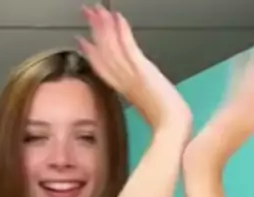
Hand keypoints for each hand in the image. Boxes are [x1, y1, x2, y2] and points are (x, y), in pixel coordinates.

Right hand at [78, 5, 191, 135]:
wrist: (172, 128)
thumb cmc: (167, 125)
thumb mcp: (151, 109)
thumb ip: (144, 98)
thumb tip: (144, 94)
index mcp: (126, 91)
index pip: (104, 68)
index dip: (92, 54)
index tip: (82, 41)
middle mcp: (125, 81)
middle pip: (104, 53)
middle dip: (94, 31)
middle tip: (86, 13)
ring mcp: (132, 75)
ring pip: (112, 47)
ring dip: (104, 26)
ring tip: (96, 9)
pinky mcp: (142, 70)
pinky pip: (128, 47)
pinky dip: (122, 31)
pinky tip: (117, 17)